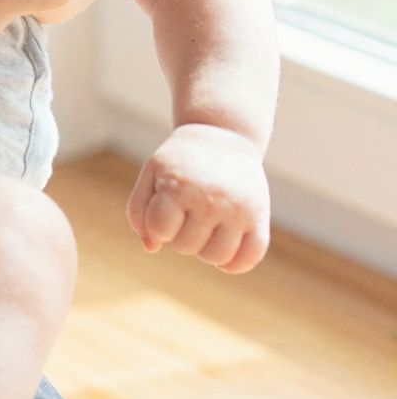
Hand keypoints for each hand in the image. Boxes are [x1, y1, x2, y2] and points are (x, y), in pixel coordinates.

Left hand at [126, 124, 270, 273]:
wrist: (222, 135)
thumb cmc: (181, 160)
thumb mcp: (152, 173)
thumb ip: (139, 211)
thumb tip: (152, 247)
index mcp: (179, 186)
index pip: (160, 231)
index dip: (158, 225)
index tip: (164, 208)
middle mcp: (211, 198)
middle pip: (186, 247)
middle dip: (180, 235)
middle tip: (187, 213)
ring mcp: (238, 209)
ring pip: (217, 257)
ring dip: (205, 249)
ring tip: (204, 227)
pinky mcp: (260, 216)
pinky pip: (251, 257)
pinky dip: (236, 263)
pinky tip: (225, 249)